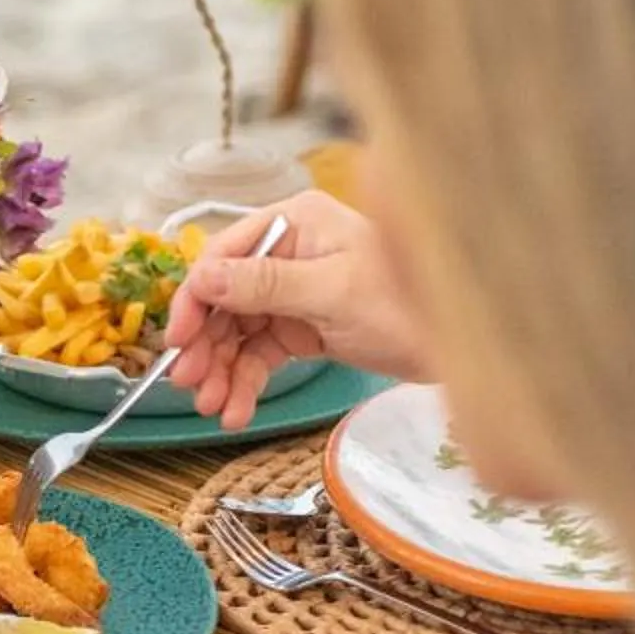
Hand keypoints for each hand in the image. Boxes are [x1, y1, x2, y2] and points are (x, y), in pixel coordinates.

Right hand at [164, 191, 426, 421]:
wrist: (456, 341)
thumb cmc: (407, 303)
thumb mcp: (333, 292)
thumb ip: (265, 284)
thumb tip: (204, 278)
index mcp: (295, 223)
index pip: (223, 255)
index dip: (195, 299)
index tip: (178, 340)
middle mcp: (289, 252)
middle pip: (224, 298)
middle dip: (206, 344)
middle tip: (189, 384)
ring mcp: (293, 291)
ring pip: (238, 332)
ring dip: (221, 370)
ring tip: (215, 406)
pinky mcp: (302, 326)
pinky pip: (260, 355)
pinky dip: (245, 382)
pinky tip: (237, 410)